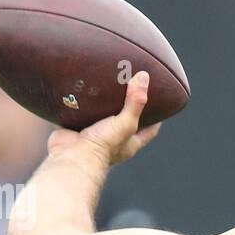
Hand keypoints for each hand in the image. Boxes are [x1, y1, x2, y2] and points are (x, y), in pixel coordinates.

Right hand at [46, 70, 161, 165]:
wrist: (74, 156)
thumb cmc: (103, 146)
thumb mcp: (125, 123)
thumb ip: (135, 102)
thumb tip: (144, 78)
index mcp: (129, 143)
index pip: (149, 131)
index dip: (155, 120)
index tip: (160, 106)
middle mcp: (112, 142)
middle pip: (124, 124)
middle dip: (126, 109)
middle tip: (129, 91)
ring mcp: (93, 137)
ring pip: (99, 119)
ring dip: (100, 106)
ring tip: (103, 87)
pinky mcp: (74, 131)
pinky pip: (76, 116)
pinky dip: (77, 106)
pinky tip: (78, 92)